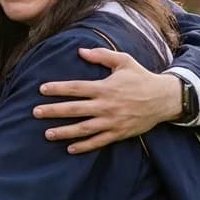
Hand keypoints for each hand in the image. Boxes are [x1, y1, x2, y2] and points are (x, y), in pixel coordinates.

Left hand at [32, 48, 180, 153]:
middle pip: (74, 109)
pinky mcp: (118, 133)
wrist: (164, 99)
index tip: (42, 89)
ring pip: (83, 129)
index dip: (58, 88)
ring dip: (64, 132)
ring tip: (47, 134)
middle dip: (53, 111)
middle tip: (35, 112)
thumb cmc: (141, 77)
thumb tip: (80, 51)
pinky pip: (98, 142)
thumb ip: (101, 55)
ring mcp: (112, 121)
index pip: (76, 88)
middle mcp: (106, 105)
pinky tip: (70, 148)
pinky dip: (84, 146)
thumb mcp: (124, 61)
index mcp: (105, 87)